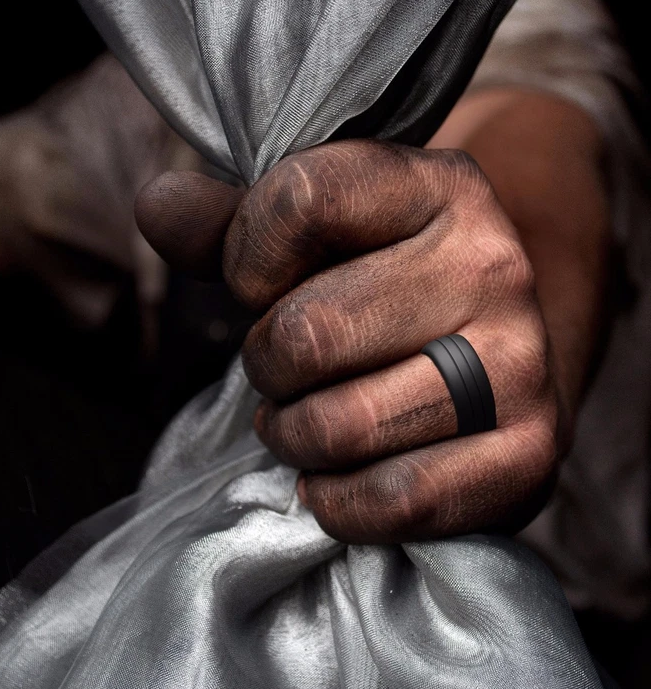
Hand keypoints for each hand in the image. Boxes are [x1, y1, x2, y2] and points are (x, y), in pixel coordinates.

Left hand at [136, 140, 559, 543]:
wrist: (501, 346)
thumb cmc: (386, 285)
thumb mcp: (319, 233)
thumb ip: (228, 221)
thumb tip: (158, 209)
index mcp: (439, 185)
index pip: (299, 201)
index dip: (246, 255)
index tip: (261, 282)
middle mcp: (492, 264)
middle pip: (306, 334)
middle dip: (267, 362)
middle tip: (286, 366)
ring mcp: (521, 363)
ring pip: (341, 426)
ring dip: (294, 436)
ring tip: (305, 420)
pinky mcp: (531, 453)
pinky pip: (397, 501)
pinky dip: (339, 503)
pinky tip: (337, 476)